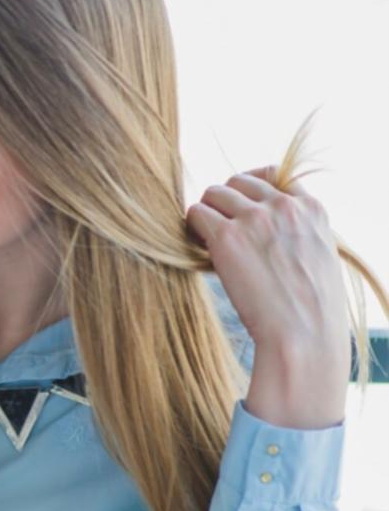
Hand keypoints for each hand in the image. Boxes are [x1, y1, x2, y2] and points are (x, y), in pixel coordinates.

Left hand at [187, 168, 349, 428]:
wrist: (303, 333)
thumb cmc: (310, 308)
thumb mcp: (319, 257)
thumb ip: (298, 232)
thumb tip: (267, 231)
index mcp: (312, 208)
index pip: (273, 176)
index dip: (252, 194)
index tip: (243, 215)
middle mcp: (284, 206)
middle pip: (237, 182)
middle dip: (225, 203)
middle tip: (221, 232)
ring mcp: (255, 218)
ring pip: (212, 193)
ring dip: (206, 215)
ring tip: (208, 244)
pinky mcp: (227, 236)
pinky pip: (195, 213)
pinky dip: (191, 229)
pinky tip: (198, 251)